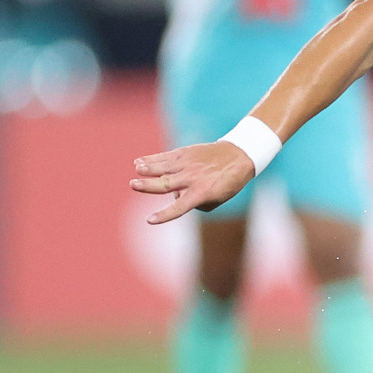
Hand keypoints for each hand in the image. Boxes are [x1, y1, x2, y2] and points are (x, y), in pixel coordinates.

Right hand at [131, 142, 256, 222]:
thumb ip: (196, 203)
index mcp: (201, 193)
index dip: (165, 215)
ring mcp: (188, 163)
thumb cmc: (227, 182)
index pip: (180, 207)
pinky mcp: (185, 152)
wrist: (239, 156)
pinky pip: (165, 156)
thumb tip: (175, 197)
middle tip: (133, 184)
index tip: (150, 220)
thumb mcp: (218, 199)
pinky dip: (151, 158)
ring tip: (136, 169)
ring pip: (164, 167)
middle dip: (148, 185)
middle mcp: (192, 178)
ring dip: (148, 168)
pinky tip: (138, 161)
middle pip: (166, 184)